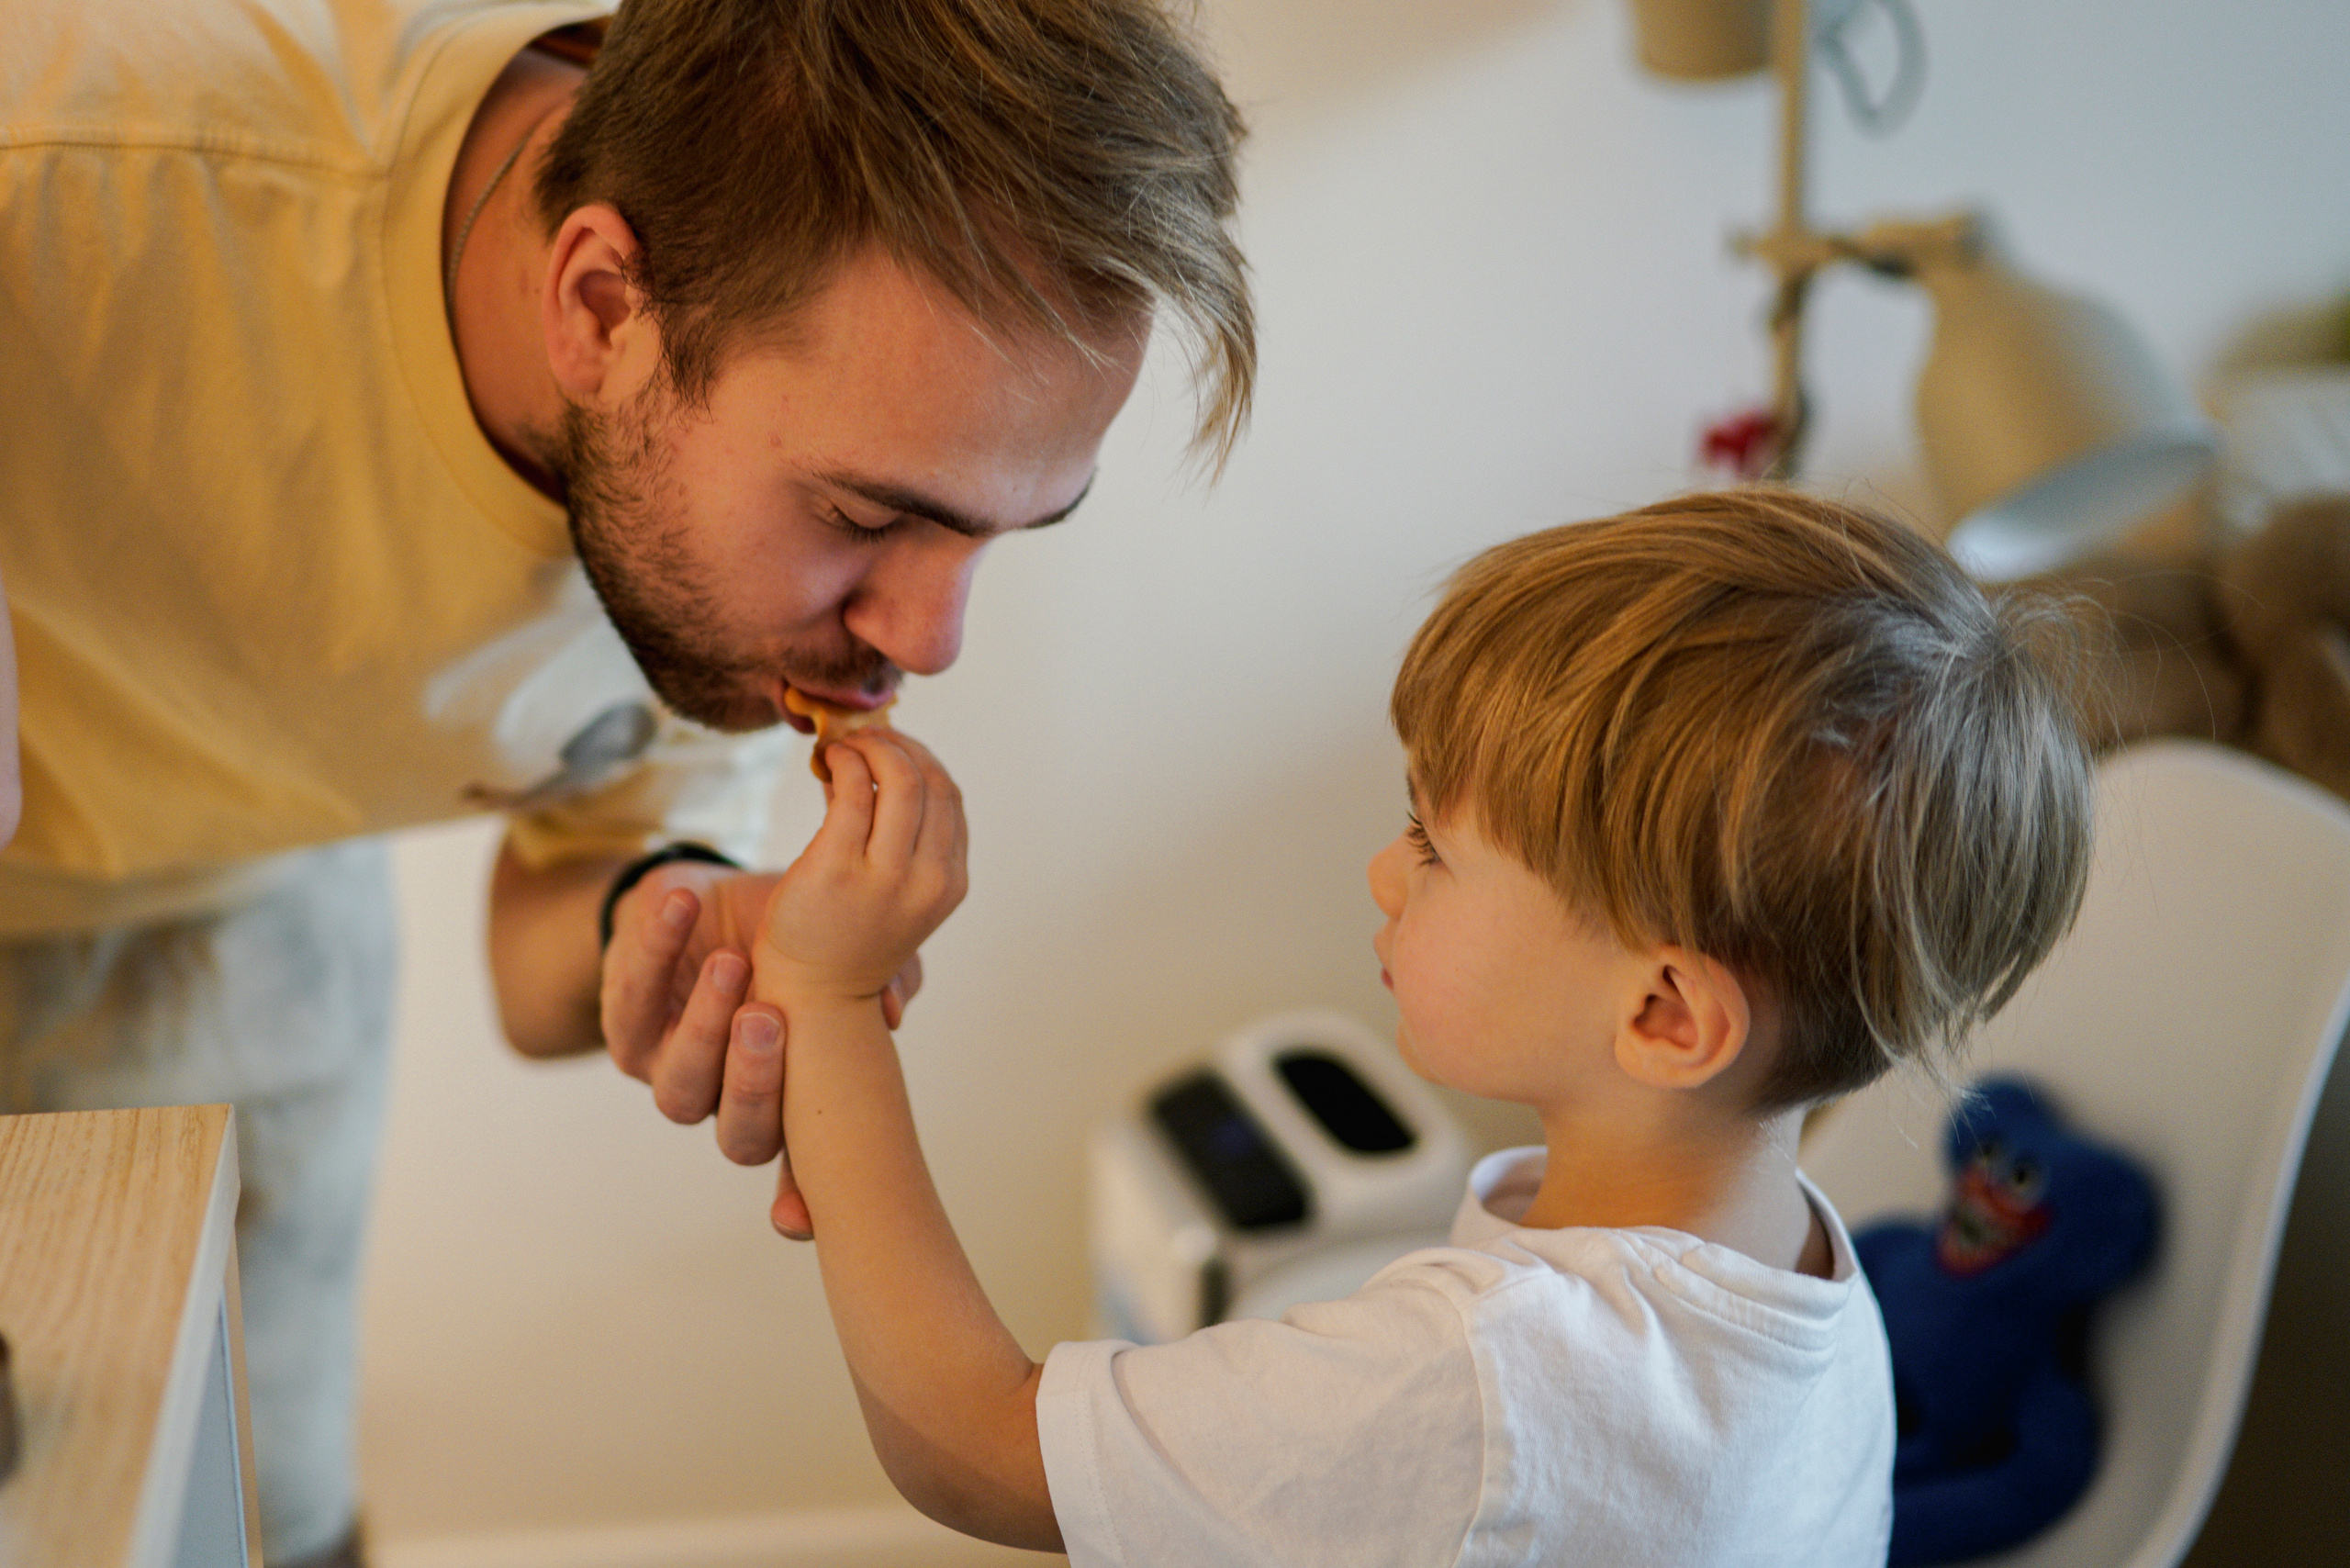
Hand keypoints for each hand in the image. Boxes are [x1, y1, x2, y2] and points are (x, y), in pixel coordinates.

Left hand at [600, 859, 925, 1166]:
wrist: (702, 903)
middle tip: (769, 1020)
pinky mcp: (623, 1025)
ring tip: (732, 962)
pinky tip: (684, 907)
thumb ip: (881, 978)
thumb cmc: (786, 941)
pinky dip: (657, 949)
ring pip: (682, 1083)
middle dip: (755, 1083)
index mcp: (788, 1103)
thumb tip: (890, 1012)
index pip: (800, 1165)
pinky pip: (632, 999)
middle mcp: (729, 1102)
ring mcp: (672, 1071)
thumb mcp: (839, 951)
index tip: (799, 1219)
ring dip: (705, 1024)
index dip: (800, 1197)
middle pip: (740, 1134)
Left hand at [755, 730, 967, 1013]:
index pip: (950, 797)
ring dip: (871, 746)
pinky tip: (828, 762)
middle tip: (865, 737)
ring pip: (898, 778)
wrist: (813, 993)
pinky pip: (851, 791)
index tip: (893, 747)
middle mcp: (928, 879)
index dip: (923, 759)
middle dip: (898, 745)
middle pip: (931, 781)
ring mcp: (885, 876)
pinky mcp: (837, 868)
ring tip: (844, 746)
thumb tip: (882, 761)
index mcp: (950, 883)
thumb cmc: (849, 937)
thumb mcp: (901, 891)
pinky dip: (842, 762)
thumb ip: (905, 838)